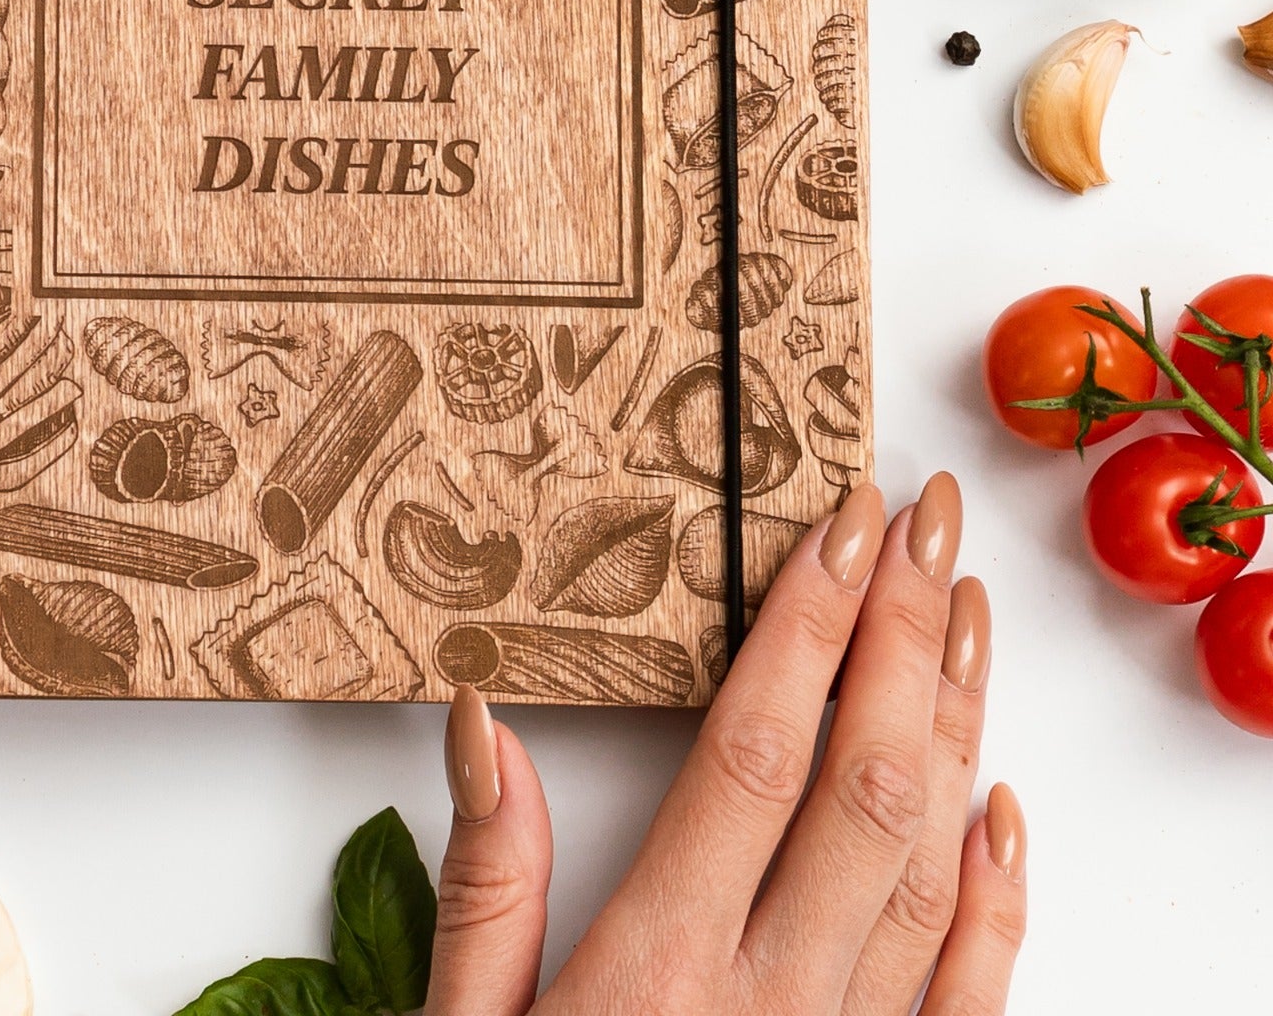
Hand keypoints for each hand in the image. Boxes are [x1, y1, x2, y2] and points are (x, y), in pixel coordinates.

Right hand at [428, 475, 1023, 1015]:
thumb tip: (483, 719)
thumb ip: (483, 883)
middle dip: (902, 636)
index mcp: (659, 972)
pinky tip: (1003, 802)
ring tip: (965, 610)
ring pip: (933, 868)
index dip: (807, 628)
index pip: (757, 755)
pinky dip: (1002, 892)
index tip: (838, 527)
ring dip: (958, 728)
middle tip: (920, 520)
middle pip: (864, 785)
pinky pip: (971, 996)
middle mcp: (772, 1008)